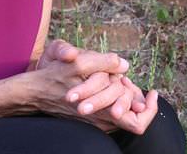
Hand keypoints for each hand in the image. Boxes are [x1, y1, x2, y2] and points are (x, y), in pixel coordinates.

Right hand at [33, 41, 157, 133]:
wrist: (34, 93)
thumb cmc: (54, 78)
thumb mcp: (78, 63)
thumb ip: (103, 62)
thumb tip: (125, 64)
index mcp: (103, 112)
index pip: (139, 123)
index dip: (151, 108)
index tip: (152, 91)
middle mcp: (102, 121)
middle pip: (134, 117)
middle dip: (137, 96)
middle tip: (132, 80)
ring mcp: (96, 120)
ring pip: (123, 113)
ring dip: (125, 95)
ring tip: (121, 79)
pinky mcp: (90, 117)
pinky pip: (112, 111)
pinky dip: (115, 97)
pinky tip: (109, 82)